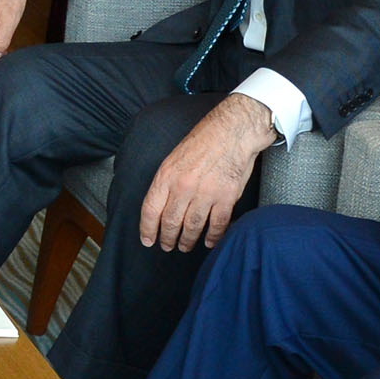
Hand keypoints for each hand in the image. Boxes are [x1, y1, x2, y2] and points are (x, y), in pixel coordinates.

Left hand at [139, 93, 276, 251]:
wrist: (232, 132)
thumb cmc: (203, 141)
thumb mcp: (174, 158)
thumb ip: (166, 182)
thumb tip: (160, 205)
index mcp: (166, 176)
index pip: (150, 209)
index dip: (147, 229)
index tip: (147, 240)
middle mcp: (183, 187)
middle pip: (171, 222)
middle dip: (167, 238)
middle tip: (167, 246)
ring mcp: (206, 194)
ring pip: (192, 227)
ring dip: (187, 240)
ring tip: (184, 246)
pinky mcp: (226, 198)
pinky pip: (217, 225)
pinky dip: (212, 237)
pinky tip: (208, 242)